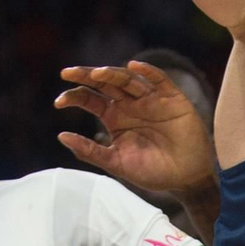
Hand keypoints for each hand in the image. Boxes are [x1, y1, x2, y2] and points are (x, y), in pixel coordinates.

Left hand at [55, 62, 214, 203]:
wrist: (186, 179)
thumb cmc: (153, 172)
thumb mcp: (116, 163)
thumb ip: (90, 151)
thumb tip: (61, 136)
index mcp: (115, 117)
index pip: (90, 99)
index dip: (74, 96)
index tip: (59, 102)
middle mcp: (130, 104)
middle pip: (105, 83)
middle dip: (86, 76)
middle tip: (67, 73)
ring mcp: (150, 99)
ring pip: (128, 79)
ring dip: (112, 74)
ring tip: (97, 73)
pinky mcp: (172, 99)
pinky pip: (159, 80)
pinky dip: (148, 71)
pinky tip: (133, 66)